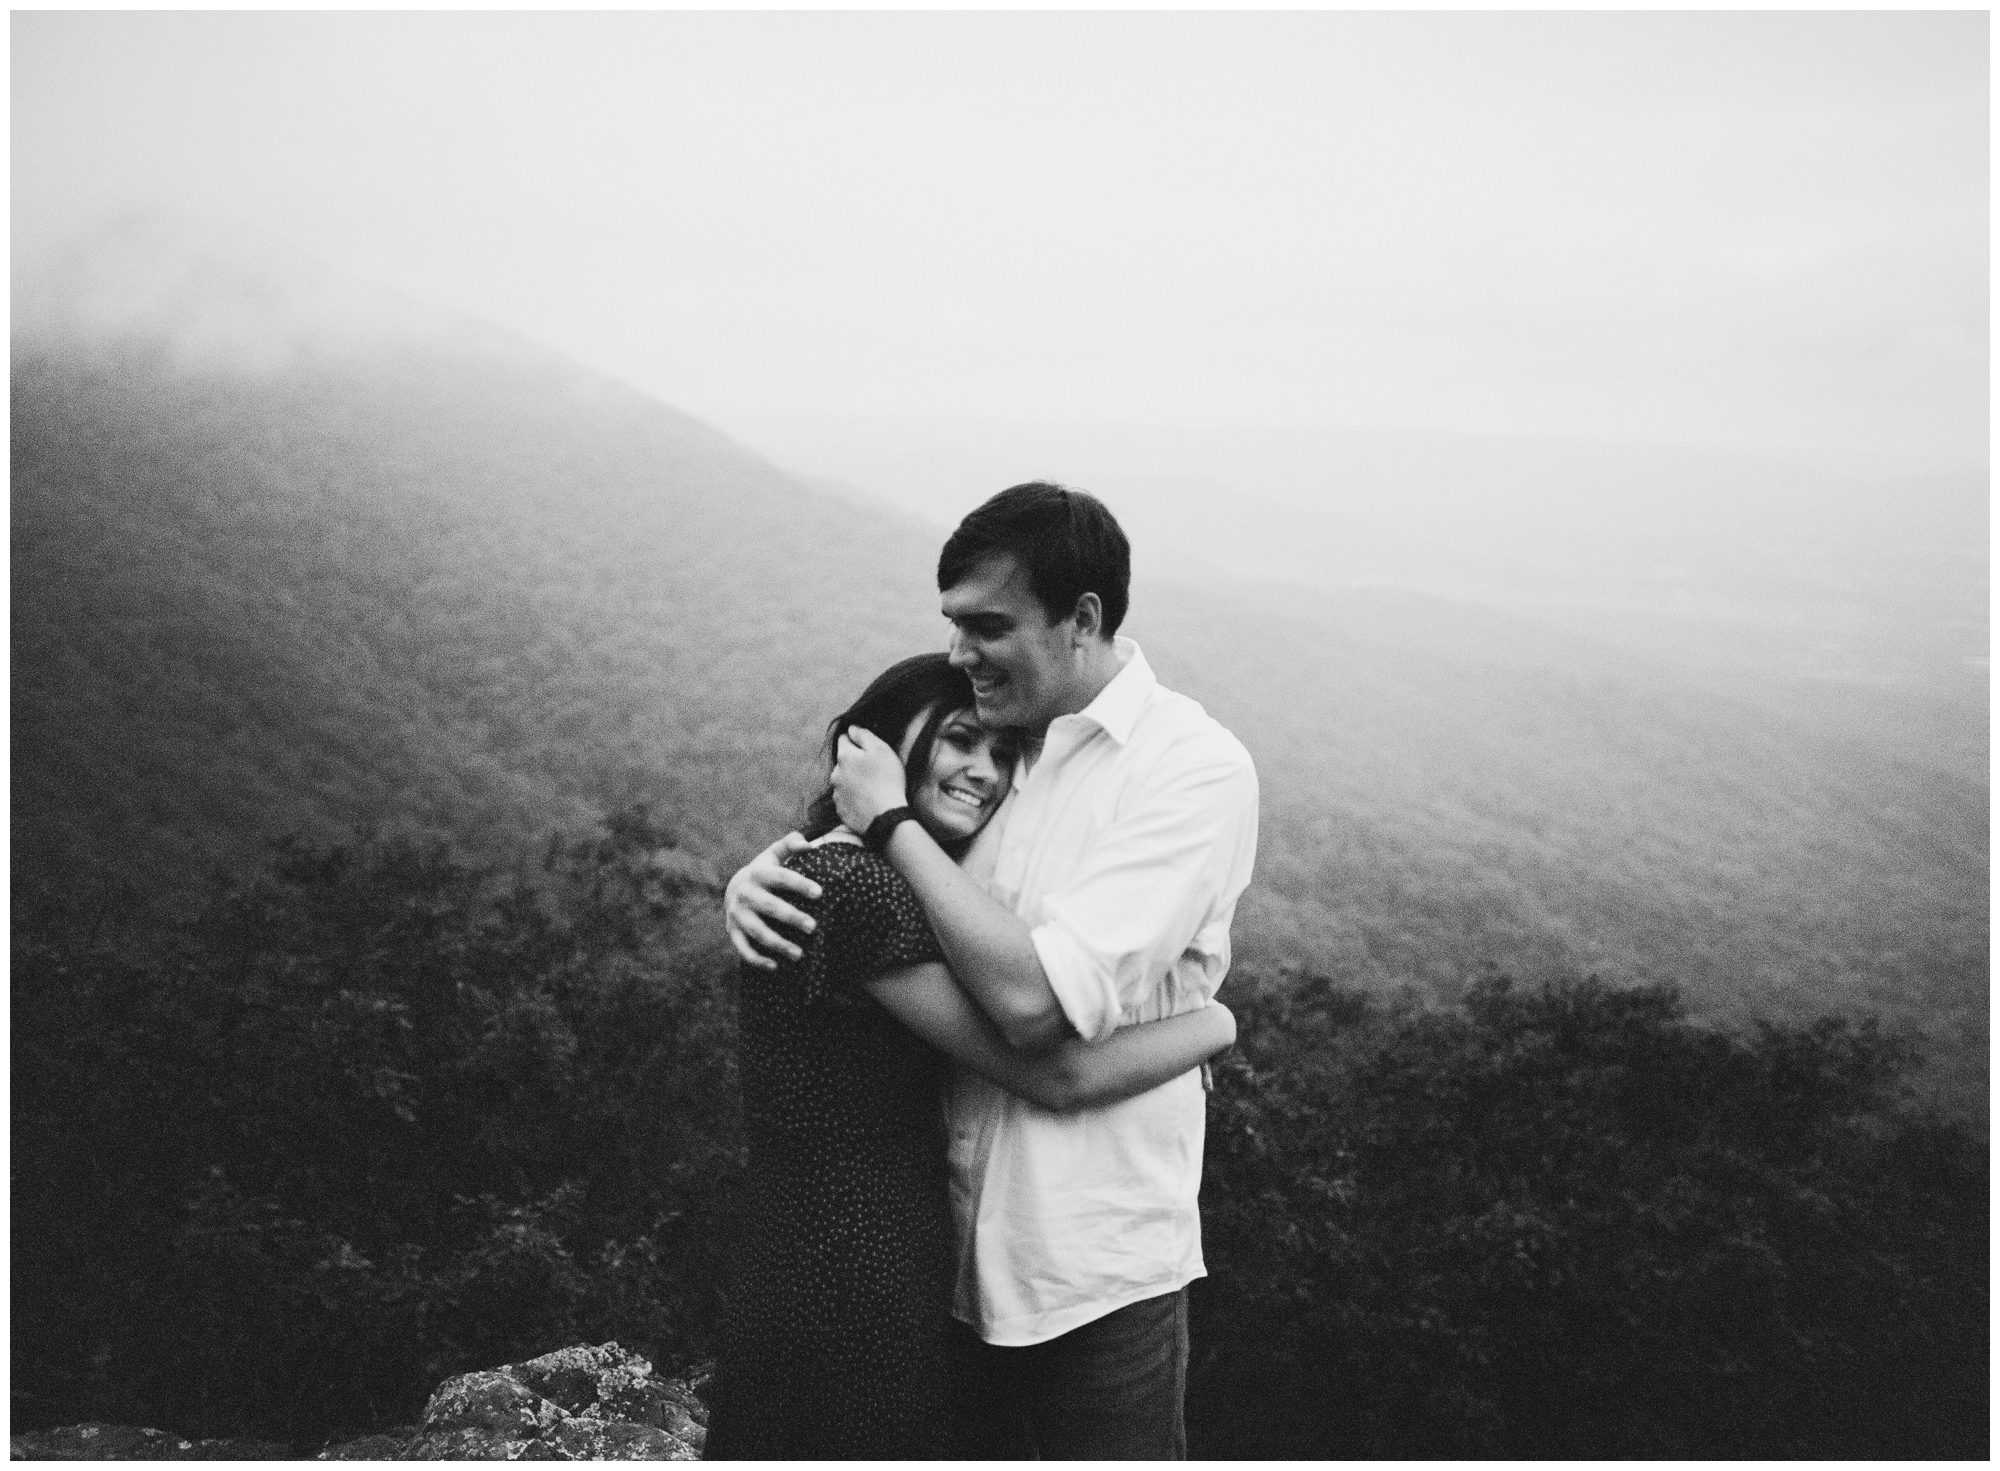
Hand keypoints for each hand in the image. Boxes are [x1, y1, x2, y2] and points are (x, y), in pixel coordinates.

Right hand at [723, 832, 818, 968]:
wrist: (734, 889)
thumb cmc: (765, 872)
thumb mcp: (774, 855)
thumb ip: (790, 844)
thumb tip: (808, 844)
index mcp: (758, 873)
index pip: (781, 878)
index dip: (799, 884)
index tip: (819, 893)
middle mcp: (745, 894)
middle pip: (770, 907)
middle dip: (791, 917)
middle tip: (813, 927)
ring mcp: (737, 914)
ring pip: (757, 932)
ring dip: (778, 944)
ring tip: (800, 954)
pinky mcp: (733, 931)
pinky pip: (743, 949)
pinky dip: (757, 960)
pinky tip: (776, 967)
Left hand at [832, 725, 909, 834]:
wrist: (885, 816)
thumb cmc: (886, 779)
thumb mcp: (881, 750)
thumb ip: (863, 735)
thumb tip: (851, 728)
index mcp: (844, 756)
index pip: (843, 739)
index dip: (855, 739)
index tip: (867, 745)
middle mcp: (835, 774)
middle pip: (842, 761)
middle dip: (853, 761)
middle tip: (872, 768)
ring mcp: (836, 793)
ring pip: (843, 780)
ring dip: (852, 779)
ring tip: (870, 786)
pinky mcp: (840, 809)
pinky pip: (845, 798)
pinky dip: (853, 797)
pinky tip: (866, 800)